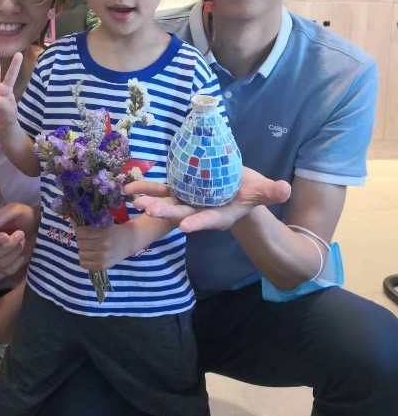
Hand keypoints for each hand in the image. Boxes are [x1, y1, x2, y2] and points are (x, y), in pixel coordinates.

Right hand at [0, 203, 39, 276]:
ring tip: (22, 240)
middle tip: (21, 233)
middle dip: (10, 245)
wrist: (37, 227)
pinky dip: (18, 262)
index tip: (6, 236)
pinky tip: (22, 252)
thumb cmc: (24, 216)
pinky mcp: (3, 267)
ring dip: (16, 251)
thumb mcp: (15, 209)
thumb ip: (1, 215)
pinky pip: (8, 271)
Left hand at [0, 283, 24, 345]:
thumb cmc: (6, 304)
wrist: (30, 301)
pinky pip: (12, 330)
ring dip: (2, 320)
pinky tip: (14, 312)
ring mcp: (12, 339)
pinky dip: (11, 323)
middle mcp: (1, 341)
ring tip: (6, 306)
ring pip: (2, 329)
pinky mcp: (21, 335)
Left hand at [75, 224, 133, 269]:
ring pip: (80, 253)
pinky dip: (84, 259)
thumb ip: (87, 224)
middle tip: (86, 238)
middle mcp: (103, 246)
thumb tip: (71, 220)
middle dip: (81, 240)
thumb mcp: (103, 224)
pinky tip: (89, 254)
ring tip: (88, 246)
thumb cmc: (114, 231)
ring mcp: (103, 257)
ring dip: (82, 249)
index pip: (81, 233)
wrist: (129, 242)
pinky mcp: (102, 266)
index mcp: (104, 233)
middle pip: (80, 243)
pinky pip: (83, 264)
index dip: (79, 230)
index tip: (82, 230)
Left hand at [123, 166, 290, 232]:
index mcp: (221, 214)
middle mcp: (201, 211)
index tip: (185, 227)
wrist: (235, 188)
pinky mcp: (179, 191)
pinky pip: (160, 190)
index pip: (209, 219)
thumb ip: (271, 191)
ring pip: (168, 202)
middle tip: (148, 212)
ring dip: (150, 201)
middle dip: (166, 213)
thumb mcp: (261, 190)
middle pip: (183, 213)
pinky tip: (128, 188)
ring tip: (133, 201)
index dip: (198, 223)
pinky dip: (146, 188)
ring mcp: (188, 201)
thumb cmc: (249, 190)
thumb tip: (286, 189)